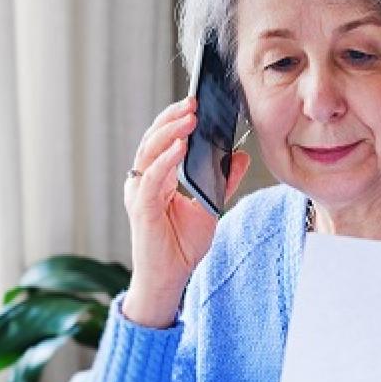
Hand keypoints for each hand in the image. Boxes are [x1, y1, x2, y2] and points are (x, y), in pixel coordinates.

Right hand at [122, 96, 249, 327]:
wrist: (169, 279)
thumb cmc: (181, 247)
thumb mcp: (210, 207)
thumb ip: (223, 182)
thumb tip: (240, 156)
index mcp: (157, 179)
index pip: (164, 141)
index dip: (177, 120)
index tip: (197, 103)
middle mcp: (144, 182)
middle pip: (153, 140)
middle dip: (173, 118)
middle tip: (194, 101)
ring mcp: (140, 194)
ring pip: (149, 152)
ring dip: (169, 132)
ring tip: (189, 117)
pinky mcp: (141, 208)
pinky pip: (152, 178)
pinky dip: (165, 160)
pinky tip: (181, 147)